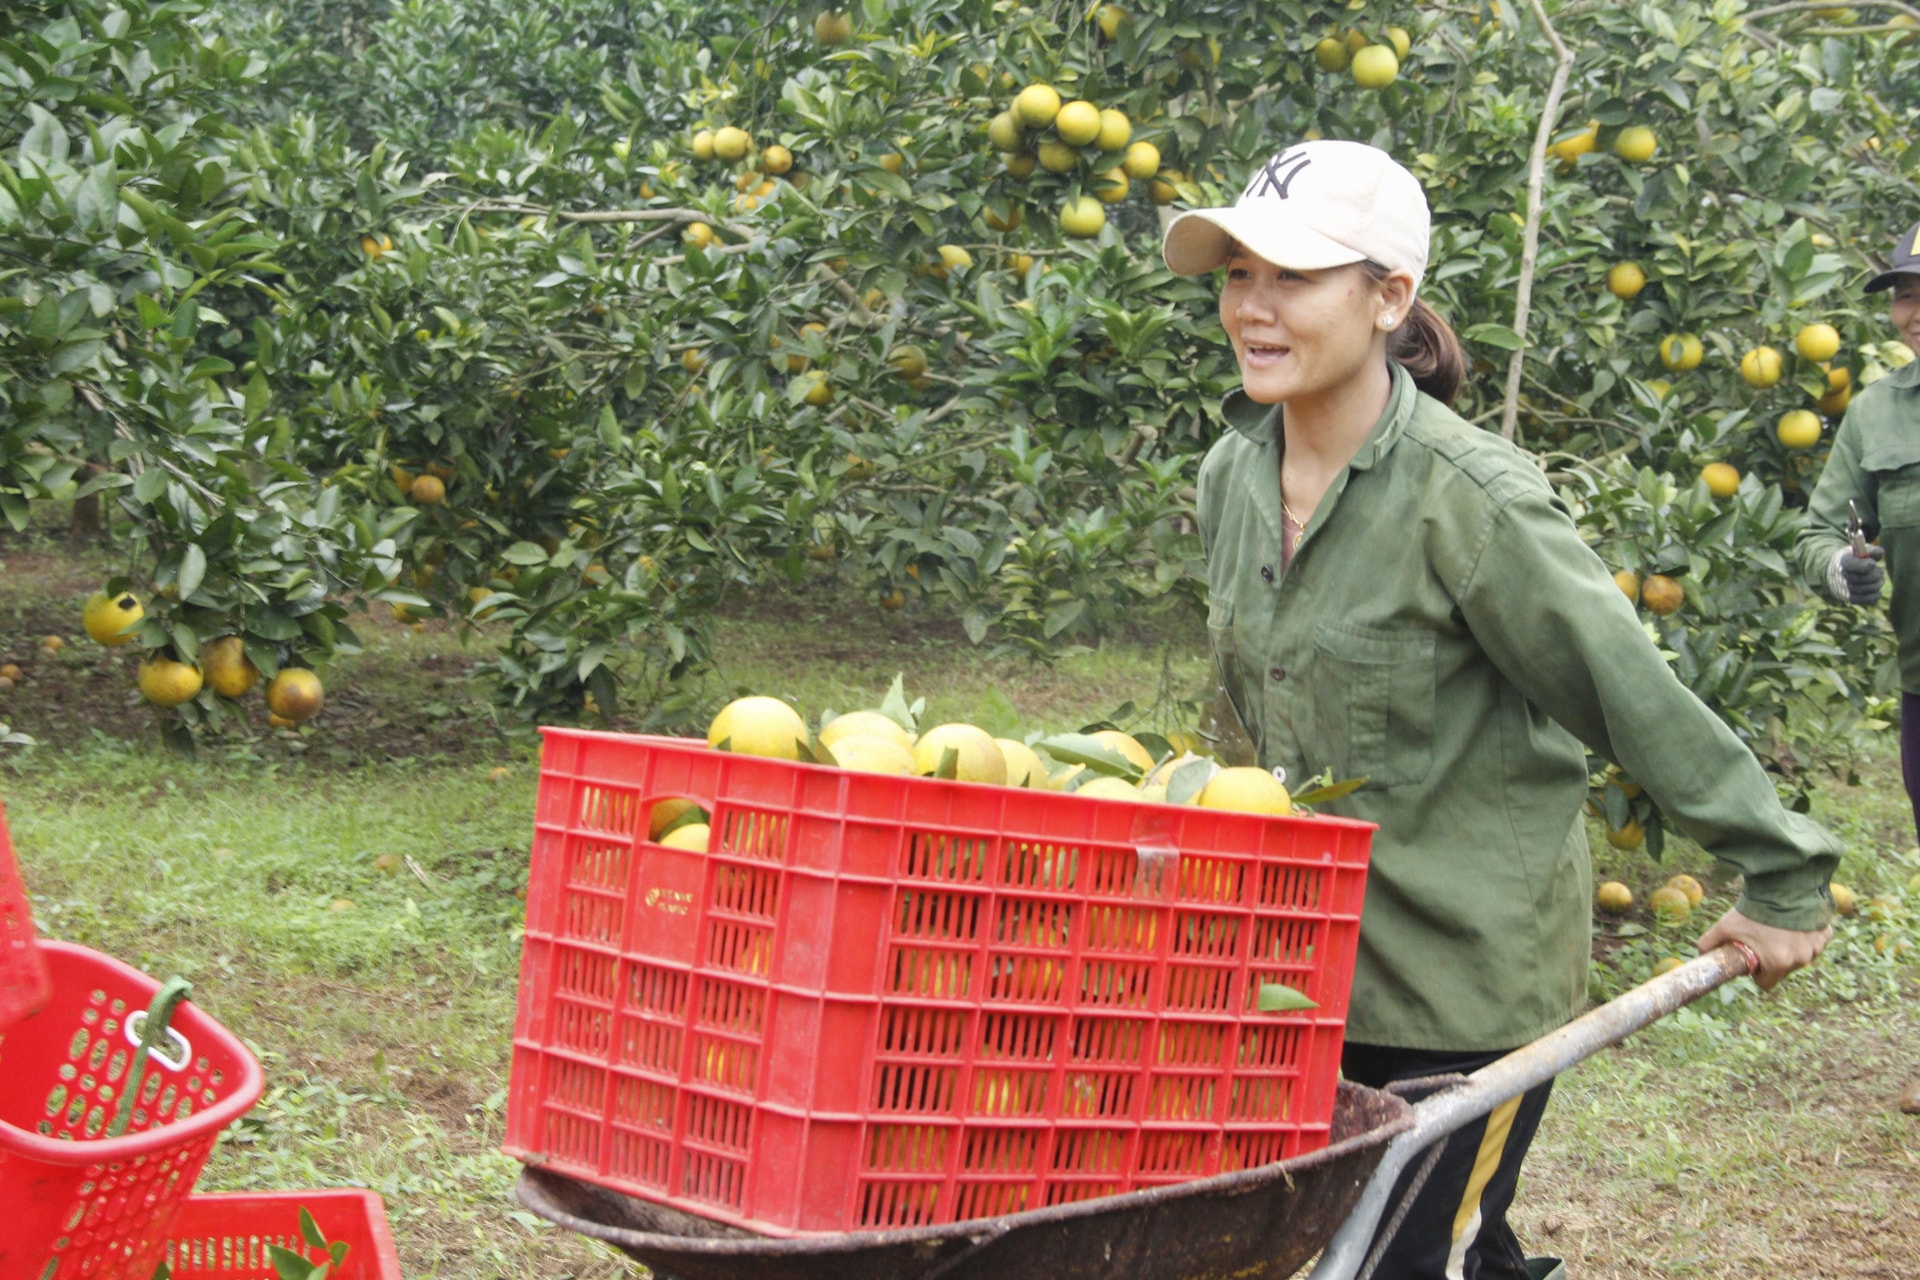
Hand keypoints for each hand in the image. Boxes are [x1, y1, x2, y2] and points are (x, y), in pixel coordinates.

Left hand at [1696, 908, 1830, 989]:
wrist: (1782, 885)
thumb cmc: (1753, 909)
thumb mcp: (1725, 926)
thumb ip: (1709, 943)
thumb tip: (1700, 953)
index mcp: (1778, 963)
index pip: (1766, 984)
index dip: (1756, 974)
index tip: (1752, 960)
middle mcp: (1801, 959)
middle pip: (1783, 969)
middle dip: (1773, 958)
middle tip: (1762, 938)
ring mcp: (1816, 946)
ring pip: (1800, 955)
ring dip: (1790, 946)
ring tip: (1777, 927)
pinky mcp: (1825, 933)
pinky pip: (1814, 940)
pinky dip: (1805, 934)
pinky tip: (1793, 920)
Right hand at [1836, 545, 1884, 604]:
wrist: (1837, 569)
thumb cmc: (1854, 557)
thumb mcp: (1861, 550)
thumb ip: (1872, 550)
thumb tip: (1879, 554)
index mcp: (1843, 561)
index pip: (1853, 565)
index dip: (1866, 565)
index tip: (1873, 563)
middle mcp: (1840, 576)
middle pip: (1862, 579)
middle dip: (1876, 575)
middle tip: (1880, 572)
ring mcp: (1842, 588)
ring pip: (1866, 589)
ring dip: (1877, 584)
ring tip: (1880, 579)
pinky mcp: (1846, 597)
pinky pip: (1862, 600)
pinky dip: (1873, 596)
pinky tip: (1878, 592)